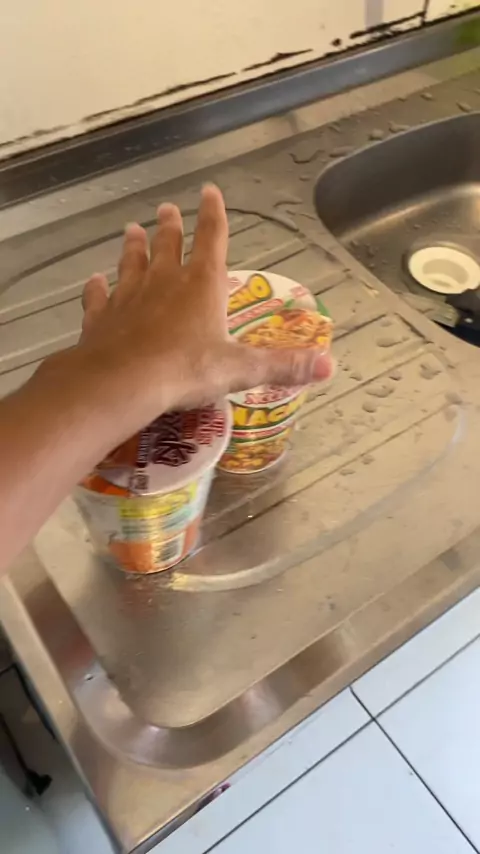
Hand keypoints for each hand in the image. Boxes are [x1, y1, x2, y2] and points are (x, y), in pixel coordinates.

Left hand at [74, 184, 331, 441]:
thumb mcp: (240, 369)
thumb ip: (282, 365)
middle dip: (171, 226)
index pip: (212, 239)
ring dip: (134, 247)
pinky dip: (96, 288)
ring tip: (132, 229)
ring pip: (132, 263)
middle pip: (169, 245)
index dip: (213, 214)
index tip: (209, 191)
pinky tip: (92, 281)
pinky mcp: (101, 316)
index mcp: (202, 285)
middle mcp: (165, 281)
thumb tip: (329, 365)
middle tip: (166, 208)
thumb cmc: (185, 369)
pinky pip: (99, 297)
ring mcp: (129, 296)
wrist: (122, 381)